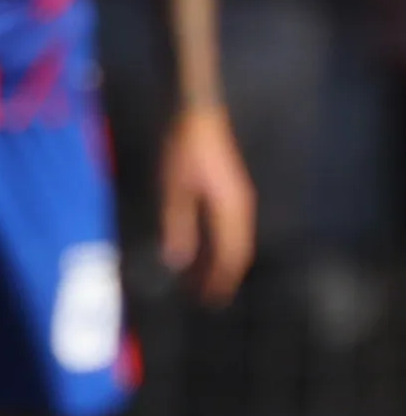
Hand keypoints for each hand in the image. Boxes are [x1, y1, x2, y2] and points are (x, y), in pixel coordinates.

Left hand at [158, 102, 255, 304]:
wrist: (197, 116)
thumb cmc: (183, 150)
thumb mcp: (173, 190)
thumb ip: (177, 225)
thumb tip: (178, 260)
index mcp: (230, 207)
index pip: (231, 253)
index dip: (222, 279)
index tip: (211, 300)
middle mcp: (241, 206)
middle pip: (237, 250)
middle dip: (223, 275)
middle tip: (206, 298)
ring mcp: (239, 199)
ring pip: (235, 240)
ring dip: (220, 262)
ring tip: (200, 282)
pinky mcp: (232, 193)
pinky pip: (229, 228)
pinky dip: (218, 246)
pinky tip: (200, 254)